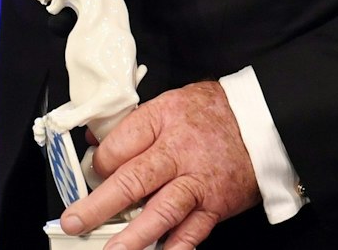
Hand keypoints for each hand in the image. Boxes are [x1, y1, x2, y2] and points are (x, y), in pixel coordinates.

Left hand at [59, 80, 258, 249]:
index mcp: (161, 120)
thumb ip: (133, 126)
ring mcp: (198, 181)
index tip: (88, 174)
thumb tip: (96, 144)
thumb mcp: (168, 102)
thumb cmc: (212, 111)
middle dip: (100, 205)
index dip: (98, 164)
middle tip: (75, 221)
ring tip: (113, 249)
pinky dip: (176, 246)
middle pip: (133, 180)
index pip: (119, 145)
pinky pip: (194, 230)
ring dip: (135, 235)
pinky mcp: (216, 204)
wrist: (262, 121)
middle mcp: (178, 152)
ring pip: (162, 210)